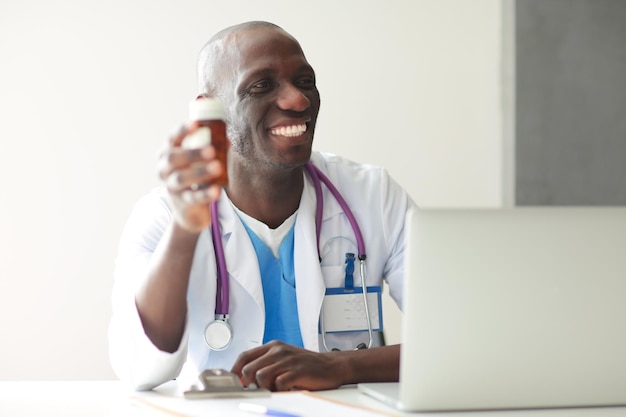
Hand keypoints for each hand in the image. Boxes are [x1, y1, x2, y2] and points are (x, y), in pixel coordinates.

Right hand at [157, 123, 224, 232]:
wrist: (188, 210)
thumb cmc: (194, 177)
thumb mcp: (198, 162)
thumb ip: (210, 150)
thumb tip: (227, 140)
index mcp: (167, 154)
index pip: (172, 139)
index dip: (182, 131)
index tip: (195, 123)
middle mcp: (164, 169)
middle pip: (173, 158)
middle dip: (192, 153)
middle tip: (211, 150)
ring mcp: (171, 187)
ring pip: (181, 178)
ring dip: (199, 172)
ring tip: (217, 167)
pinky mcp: (182, 203)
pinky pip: (193, 198)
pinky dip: (205, 194)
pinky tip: (216, 190)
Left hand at [231, 341, 348, 391]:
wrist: (332, 366)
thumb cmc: (305, 365)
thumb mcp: (283, 358)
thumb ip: (266, 364)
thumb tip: (244, 379)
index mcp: (273, 346)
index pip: (244, 356)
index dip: (235, 371)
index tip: (235, 383)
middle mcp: (278, 350)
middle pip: (249, 368)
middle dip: (250, 383)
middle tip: (259, 389)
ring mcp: (288, 360)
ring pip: (260, 376)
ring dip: (264, 387)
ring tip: (274, 389)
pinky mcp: (297, 371)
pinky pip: (278, 383)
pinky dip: (279, 390)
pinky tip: (286, 389)